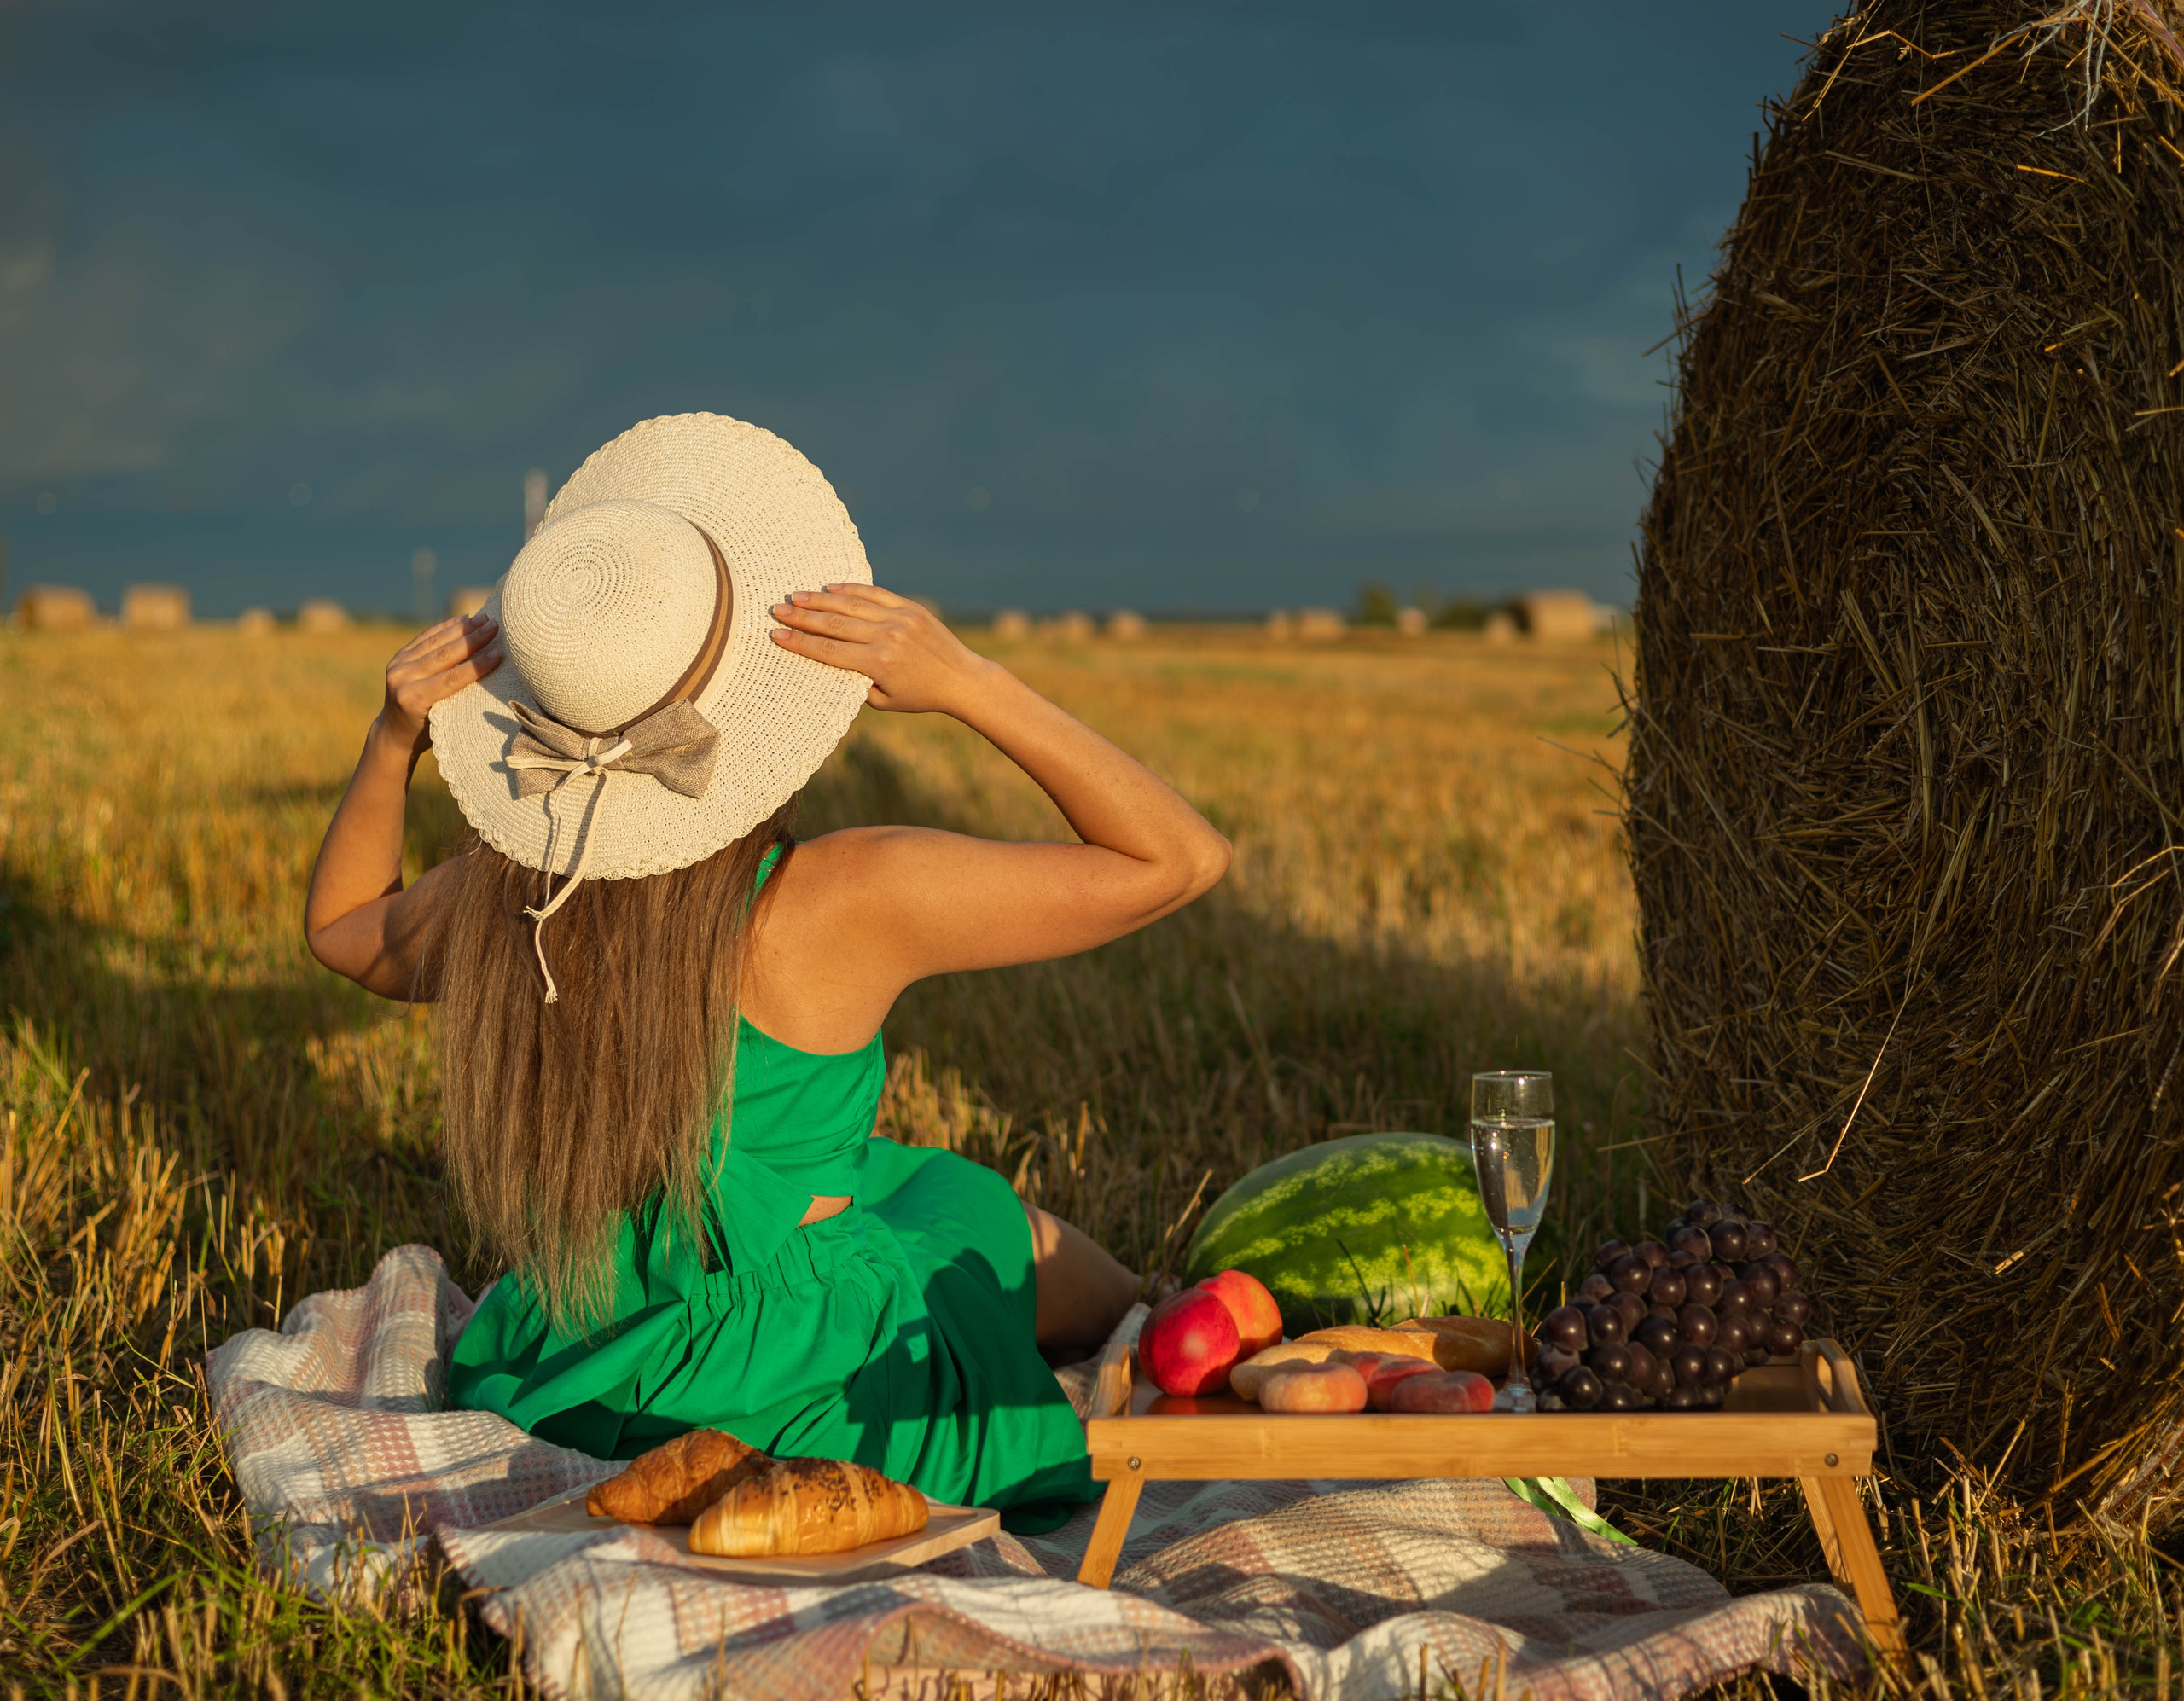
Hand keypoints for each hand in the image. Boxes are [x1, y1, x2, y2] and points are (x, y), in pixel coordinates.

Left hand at [378, 613, 501, 752]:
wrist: (395, 732)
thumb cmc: (428, 732)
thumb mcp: (444, 720)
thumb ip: (459, 697)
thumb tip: (489, 670)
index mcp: (414, 699)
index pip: (452, 678)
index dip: (477, 664)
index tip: (499, 652)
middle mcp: (402, 679)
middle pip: (443, 655)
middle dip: (472, 639)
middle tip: (495, 626)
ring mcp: (397, 665)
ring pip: (434, 642)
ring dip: (462, 629)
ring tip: (484, 618)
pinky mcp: (398, 656)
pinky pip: (425, 637)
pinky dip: (445, 627)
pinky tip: (463, 619)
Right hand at [769, 584, 997, 713]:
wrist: (962, 679)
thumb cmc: (920, 696)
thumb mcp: (884, 701)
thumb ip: (856, 684)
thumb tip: (827, 663)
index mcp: (878, 664)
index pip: (829, 651)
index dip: (800, 643)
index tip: (776, 635)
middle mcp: (887, 637)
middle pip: (834, 624)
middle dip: (802, 617)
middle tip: (776, 609)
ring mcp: (900, 619)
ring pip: (851, 604)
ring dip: (820, 599)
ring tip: (796, 596)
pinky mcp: (911, 608)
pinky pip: (875, 594)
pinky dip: (851, 589)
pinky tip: (831, 587)